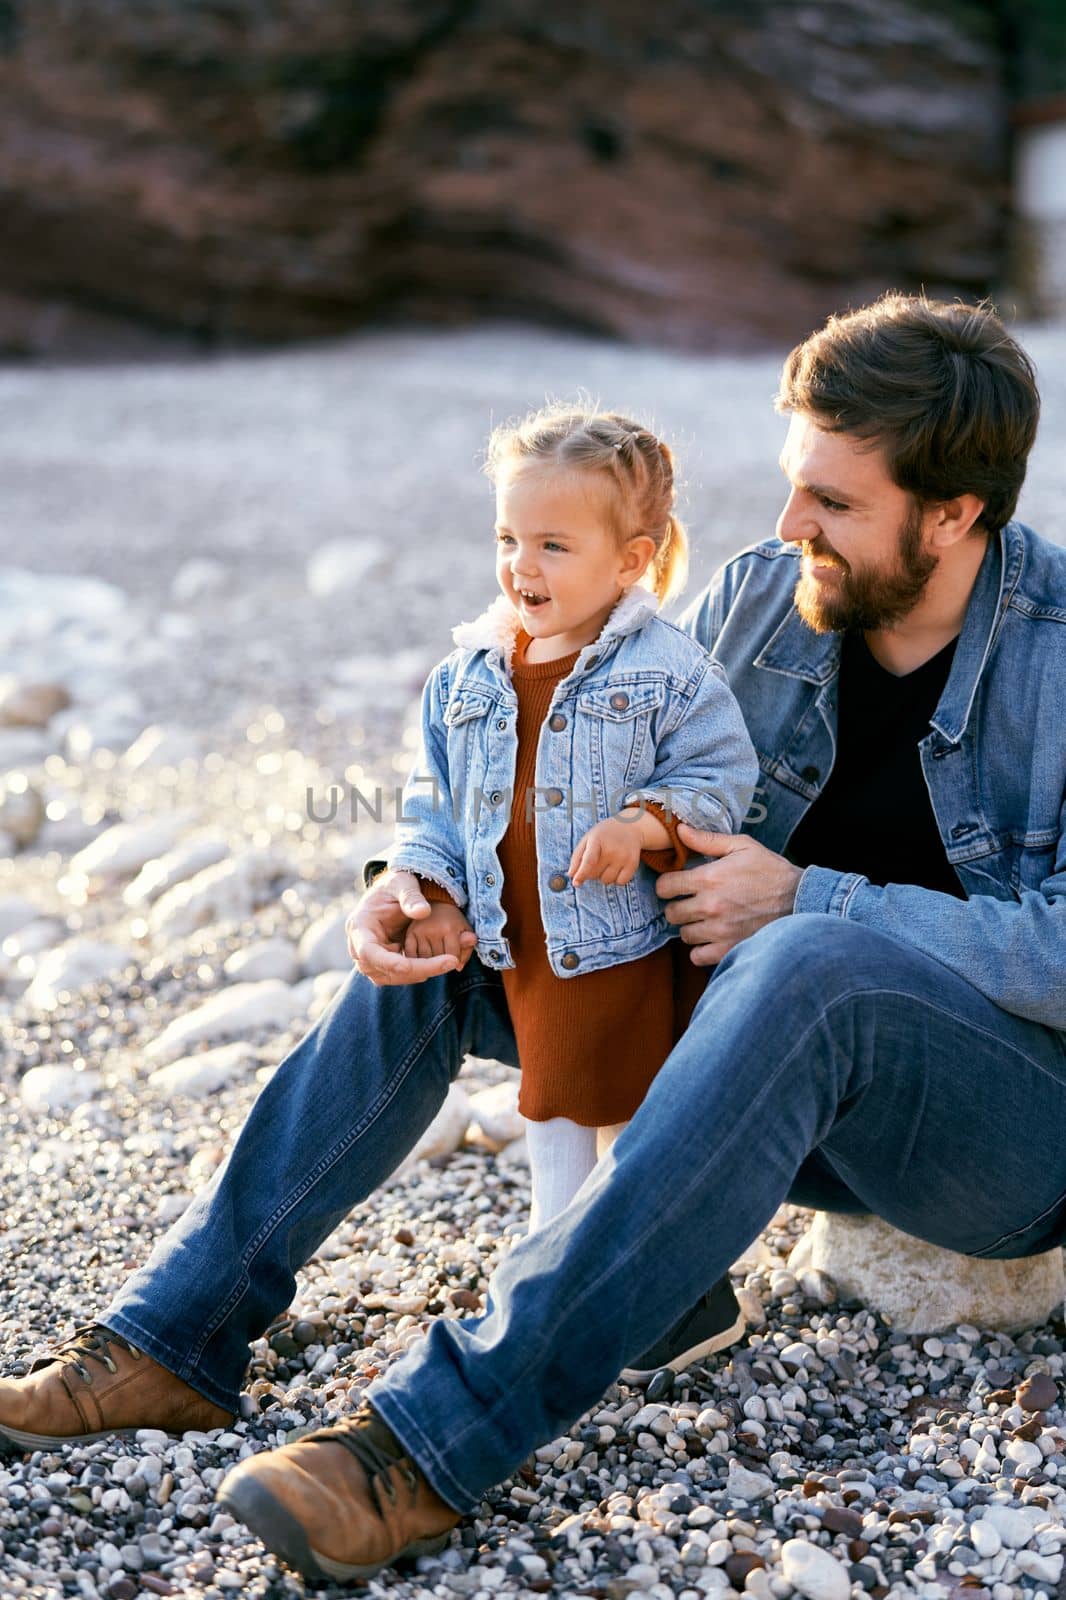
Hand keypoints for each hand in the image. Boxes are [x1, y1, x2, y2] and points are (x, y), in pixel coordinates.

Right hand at [346, 871, 476, 985]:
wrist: (393, 893)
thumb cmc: (396, 885)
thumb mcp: (403, 883)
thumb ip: (411, 896)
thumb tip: (423, 912)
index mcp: (359, 926)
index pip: (369, 952)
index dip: (390, 963)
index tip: (413, 967)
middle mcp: (359, 947)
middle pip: (383, 970)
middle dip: (417, 969)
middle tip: (450, 962)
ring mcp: (371, 958)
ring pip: (392, 977)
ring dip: (420, 973)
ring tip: (447, 961)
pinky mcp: (382, 965)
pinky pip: (399, 976)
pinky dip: (419, 971)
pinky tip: (439, 962)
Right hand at [403, 900, 477, 964]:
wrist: (436, 903)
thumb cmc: (453, 921)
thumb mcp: (465, 930)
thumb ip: (467, 946)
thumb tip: (459, 966)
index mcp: (449, 929)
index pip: (453, 957)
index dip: (456, 962)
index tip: (456, 960)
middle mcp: (432, 930)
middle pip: (438, 961)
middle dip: (443, 964)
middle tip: (444, 960)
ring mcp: (419, 932)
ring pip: (424, 960)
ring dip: (429, 964)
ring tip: (433, 961)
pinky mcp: (409, 934)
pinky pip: (412, 955)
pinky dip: (416, 960)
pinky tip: (421, 959)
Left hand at [569, 815, 643, 885]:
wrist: (631, 826)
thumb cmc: (604, 835)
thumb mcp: (588, 839)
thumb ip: (577, 856)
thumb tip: (571, 875)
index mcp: (597, 840)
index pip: (589, 860)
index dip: (582, 873)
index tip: (576, 883)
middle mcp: (612, 849)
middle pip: (594, 874)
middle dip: (591, 871)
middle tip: (598, 859)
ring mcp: (623, 857)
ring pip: (607, 880)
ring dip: (604, 876)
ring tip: (608, 862)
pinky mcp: (633, 864)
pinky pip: (620, 882)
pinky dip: (617, 879)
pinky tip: (617, 867)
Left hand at [655, 825, 801, 964]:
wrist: (800, 899)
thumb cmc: (771, 870)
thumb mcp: (742, 846)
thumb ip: (708, 840)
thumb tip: (680, 830)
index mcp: (709, 878)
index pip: (665, 886)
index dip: (667, 885)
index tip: (676, 886)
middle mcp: (710, 905)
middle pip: (671, 913)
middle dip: (678, 907)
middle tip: (692, 903)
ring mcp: (719, 930)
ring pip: (684, 935)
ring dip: (691, 928)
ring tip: (706, 920)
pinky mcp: (729, 949)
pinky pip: (697, 957)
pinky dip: (701, 950)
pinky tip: (712, 938)